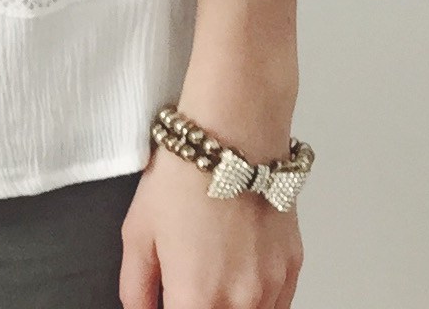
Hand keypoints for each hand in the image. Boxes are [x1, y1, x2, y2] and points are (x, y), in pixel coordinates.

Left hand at [119, 148, 303, 307]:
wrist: (234, 137)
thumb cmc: (185, 178)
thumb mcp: (137, 235)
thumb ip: (136, 288)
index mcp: (196, 299)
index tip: (168, 304)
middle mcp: (240, 300)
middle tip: (187, 294)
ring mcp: (271, 286)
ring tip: (211, 286)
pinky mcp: (292, 266)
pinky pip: (277, 306)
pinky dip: (257, 305)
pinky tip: (237, 285)